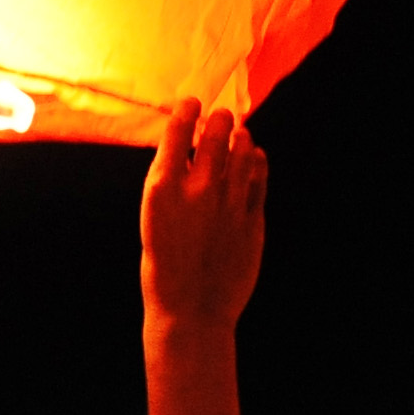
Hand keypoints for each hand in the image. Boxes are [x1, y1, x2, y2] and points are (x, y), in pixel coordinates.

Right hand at [140, 103, 267, 333]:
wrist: (191, 312)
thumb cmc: (163, 267)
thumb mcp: (153, 218)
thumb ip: (171, 183)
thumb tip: (189, 150)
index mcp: (163, 188)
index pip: (178, 130)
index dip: (186, 110)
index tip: (191, 102)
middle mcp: (198, 190)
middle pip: (216, 134)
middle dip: (219, 119)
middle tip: (220, 115)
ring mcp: (229, 204)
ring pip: (244, 152)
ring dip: (241, 138)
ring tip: (240, 134)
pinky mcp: (253, 220)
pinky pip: (260, 179)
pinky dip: (257, 164)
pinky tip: (255, 158)